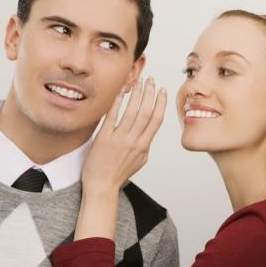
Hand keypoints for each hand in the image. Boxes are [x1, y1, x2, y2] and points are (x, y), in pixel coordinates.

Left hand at [76, 78, 166, 240]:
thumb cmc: (118, 174)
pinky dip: (117, 103)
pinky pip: (112, 116)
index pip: (156, 120)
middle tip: (151, 80)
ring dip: (137, 94)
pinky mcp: (104, 138)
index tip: (163, 91)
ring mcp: (119, 139)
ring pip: (132, 112)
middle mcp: (134, 141)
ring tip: (138, 82)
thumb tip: (148, 133)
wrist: (102, 186)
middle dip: (150, 93)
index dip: (161, 103)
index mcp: (144, 146)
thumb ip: (145, 145)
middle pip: (146, 112)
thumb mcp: (139, 161)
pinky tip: (120, 92)